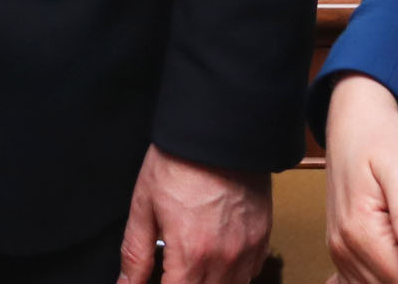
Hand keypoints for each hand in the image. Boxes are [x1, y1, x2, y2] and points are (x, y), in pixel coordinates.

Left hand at [116, 144, 269, 283]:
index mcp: (191, 252)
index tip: (155, 280)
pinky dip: (233, 274)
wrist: (218, 129)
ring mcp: (247, 249)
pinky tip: (216, 258)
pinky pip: (250, 272)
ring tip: (192, 264)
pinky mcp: (262, 236)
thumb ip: (135, 253)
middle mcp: (224, 258)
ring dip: (209, 283)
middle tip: (171, 268)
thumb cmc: (178, 162)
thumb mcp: (144, 205)